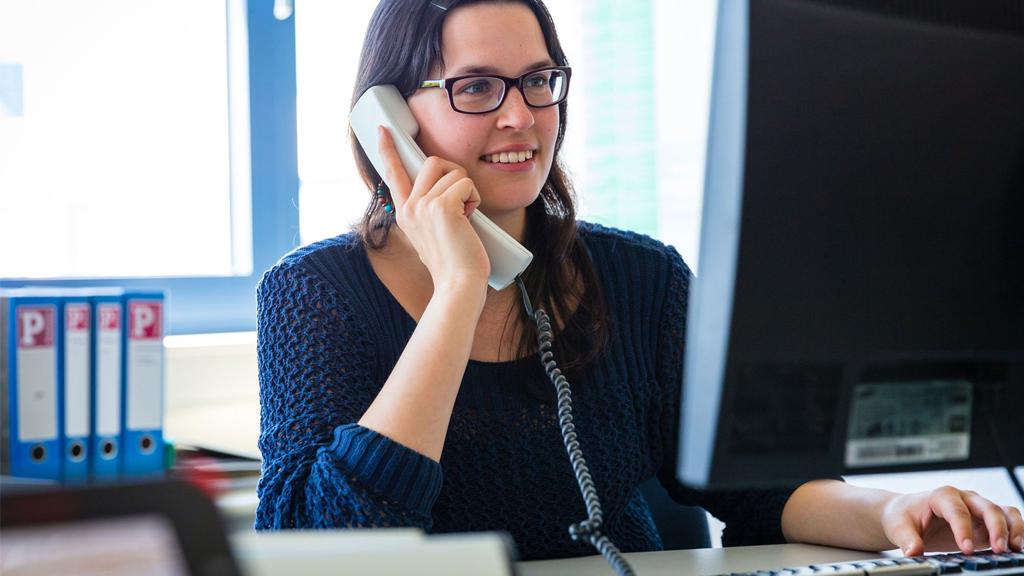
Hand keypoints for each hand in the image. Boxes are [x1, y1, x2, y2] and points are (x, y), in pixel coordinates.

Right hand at [377, 126, 489, 289]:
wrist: (458, 283)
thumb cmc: (453, 262)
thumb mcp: (431, 232)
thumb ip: (429, 209)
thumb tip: (443, 185)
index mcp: (404, 213)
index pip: (393, 173)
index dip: (388, 150)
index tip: (383, 130)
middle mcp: (409, 207)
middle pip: (432, 162)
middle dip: (454, 173)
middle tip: (462, 199)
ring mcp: (423, 206)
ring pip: (454, 172)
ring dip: (468, 190)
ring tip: (465, 216)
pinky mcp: (443, 207)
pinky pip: (466, 184)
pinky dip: (475, 198)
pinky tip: (470, 218)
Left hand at [881, 486, 1023, 555]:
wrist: (907, 514)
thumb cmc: (904, 516)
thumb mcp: (899, 526)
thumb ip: (907, 539)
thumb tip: (913, 552)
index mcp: (942, 496)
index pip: (957, 510)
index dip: (963, 529)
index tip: (966, 549)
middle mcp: (964, 499)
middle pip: (987, 507)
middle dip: (996, 528)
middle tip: (998, 550)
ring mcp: (977, 509)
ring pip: (1004, 511)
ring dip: (1013, 529)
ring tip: (1014, 549)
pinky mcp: (986, 522)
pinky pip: (1008, 521)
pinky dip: (1015, 532)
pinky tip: (1016, 548)